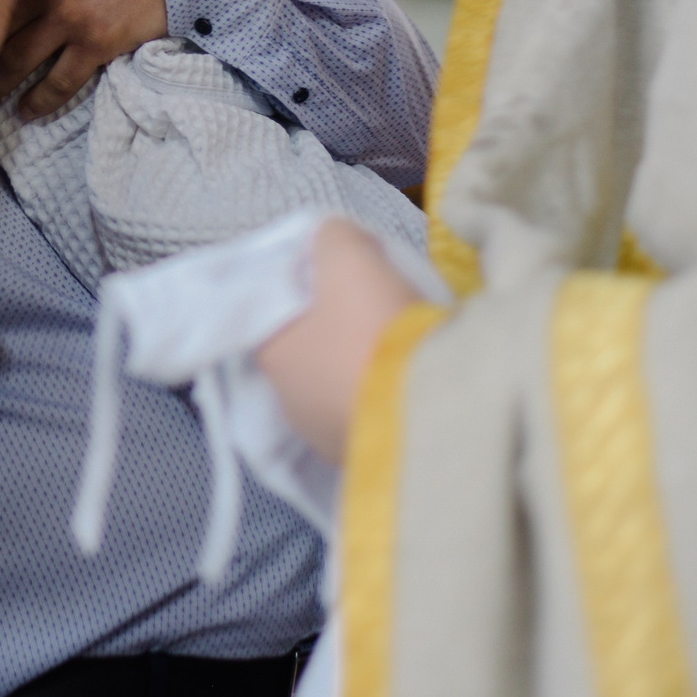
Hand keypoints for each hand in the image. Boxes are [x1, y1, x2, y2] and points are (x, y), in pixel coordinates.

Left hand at [254, 218, 429, 464]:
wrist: (426, 412)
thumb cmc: (373, 329)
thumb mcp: (349, 257)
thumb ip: (332, 237)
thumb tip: (333, 239)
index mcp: (270, 353)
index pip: (277, 307)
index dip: (308, 283)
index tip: (343, 274)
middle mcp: (285, 399)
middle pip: (310, 345)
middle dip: (338, 325)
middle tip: (377, 304)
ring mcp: (321, 435)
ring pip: (338, 383)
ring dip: (361, 365)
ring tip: (400, 346)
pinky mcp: (360, 459)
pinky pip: (366, 414)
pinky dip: (382, 396)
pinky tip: (408, 381)